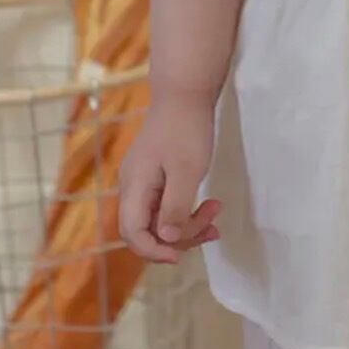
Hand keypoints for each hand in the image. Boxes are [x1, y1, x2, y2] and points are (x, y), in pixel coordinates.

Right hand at [118, 88, 222, 263]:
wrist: (185, 92)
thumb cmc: (187, 129)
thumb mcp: (187, 171)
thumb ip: (175, 207)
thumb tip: (166, 240)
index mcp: (134, 186)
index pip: (133, 233)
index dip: (154, 251)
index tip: (181, 256)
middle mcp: (132, 186)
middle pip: (147, 230)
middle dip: (179, 236)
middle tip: (213, 225)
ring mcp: (143, 180)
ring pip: (159, 218)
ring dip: (187, 224)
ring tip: (216, 213)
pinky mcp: (155, 175)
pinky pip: (166, 204)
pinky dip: (186, 210)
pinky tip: (208, 207)